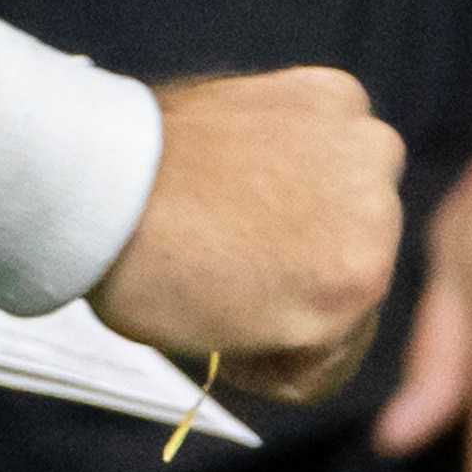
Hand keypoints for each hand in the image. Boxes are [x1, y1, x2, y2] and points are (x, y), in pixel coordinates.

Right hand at [87, 66, 405, 403]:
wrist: (100, 183)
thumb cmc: (129, 164)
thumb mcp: (224, 128)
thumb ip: (272, 160)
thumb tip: (273, 213)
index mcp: (335, 101)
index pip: (344, 192)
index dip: (283, 229)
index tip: (226, 230)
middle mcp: (371, 152)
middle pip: (353, 252)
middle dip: (291, 277)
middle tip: (217, 268)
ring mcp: (371, 222)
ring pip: (343, 317)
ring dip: (279, 327)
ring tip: (213, 297)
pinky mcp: (351, 288)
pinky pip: (316, 370)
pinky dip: (267, 370)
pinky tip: (217, 328)